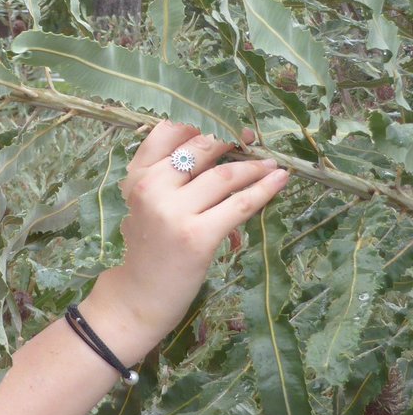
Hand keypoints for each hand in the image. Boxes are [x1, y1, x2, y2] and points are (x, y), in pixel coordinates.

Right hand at [90, 120, 288, 344]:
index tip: (223, 120)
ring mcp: (173, 212)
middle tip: (251, 137)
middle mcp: (151, 187)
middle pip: (200, 148)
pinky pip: (240, 205)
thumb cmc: (145, 247)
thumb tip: (209, 144)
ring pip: (224, 175)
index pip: (167, 131)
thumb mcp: (142, 203)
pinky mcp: (197, 236)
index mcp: (135, 175)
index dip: (199, 120)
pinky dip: (265, 190)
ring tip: (270, 163)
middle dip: (231, 138)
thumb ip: (164, 174)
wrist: (136, 295)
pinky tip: (279, 181)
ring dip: (254, 166)